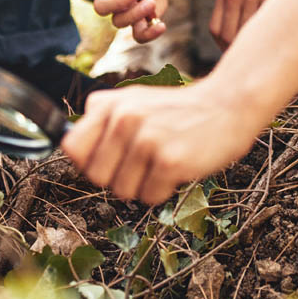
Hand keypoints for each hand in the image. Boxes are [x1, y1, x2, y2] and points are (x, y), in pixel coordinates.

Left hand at [61, 77, 255, 203]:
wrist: (226, 105)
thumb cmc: (176, 110)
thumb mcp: (133, 101)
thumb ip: (102, 120)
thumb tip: (70, 150)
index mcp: (110, 103)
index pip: (71, 147)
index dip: (87, 161)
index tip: (107, 160)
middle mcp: (124, 118)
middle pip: (95, 176)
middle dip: (116, 178)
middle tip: (139, 164)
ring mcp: (146, 139)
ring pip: (121, 191)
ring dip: (141, 186)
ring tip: (160, 162)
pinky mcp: (169, 160)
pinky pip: (149, 197)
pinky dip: (163, 191)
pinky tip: (176, 168)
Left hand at [210, 0, 297, 50]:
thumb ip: (238, 4)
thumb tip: (239, 36)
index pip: (217, 31)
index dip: (226, 48)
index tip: (238, 54)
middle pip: (229, 38)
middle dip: (241, 52)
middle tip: (256, 59)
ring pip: (248, 34)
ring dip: (257, 47)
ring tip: (269, 52)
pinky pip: (267, 24)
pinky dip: (272, 36)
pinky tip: (280, 38)